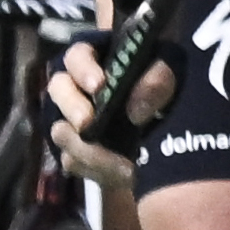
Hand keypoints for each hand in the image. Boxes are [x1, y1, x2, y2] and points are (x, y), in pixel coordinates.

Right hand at [44, 27, 170, 194]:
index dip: (83, 69)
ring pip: (60, 130)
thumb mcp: (172, 74)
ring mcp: (72, 119)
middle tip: (87, 124)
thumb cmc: (166, 85)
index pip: (77, 55)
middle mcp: (77, 87)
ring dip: (85, 146)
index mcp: (98, 60)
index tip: (99, 85)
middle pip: (58, 89)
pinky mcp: (76, 149)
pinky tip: (120, 173)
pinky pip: (71, 160)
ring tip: (119, 161)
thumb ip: (158, 80)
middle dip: (72, 108)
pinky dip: (94, 168)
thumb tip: (135, 112)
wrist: (170, 127)